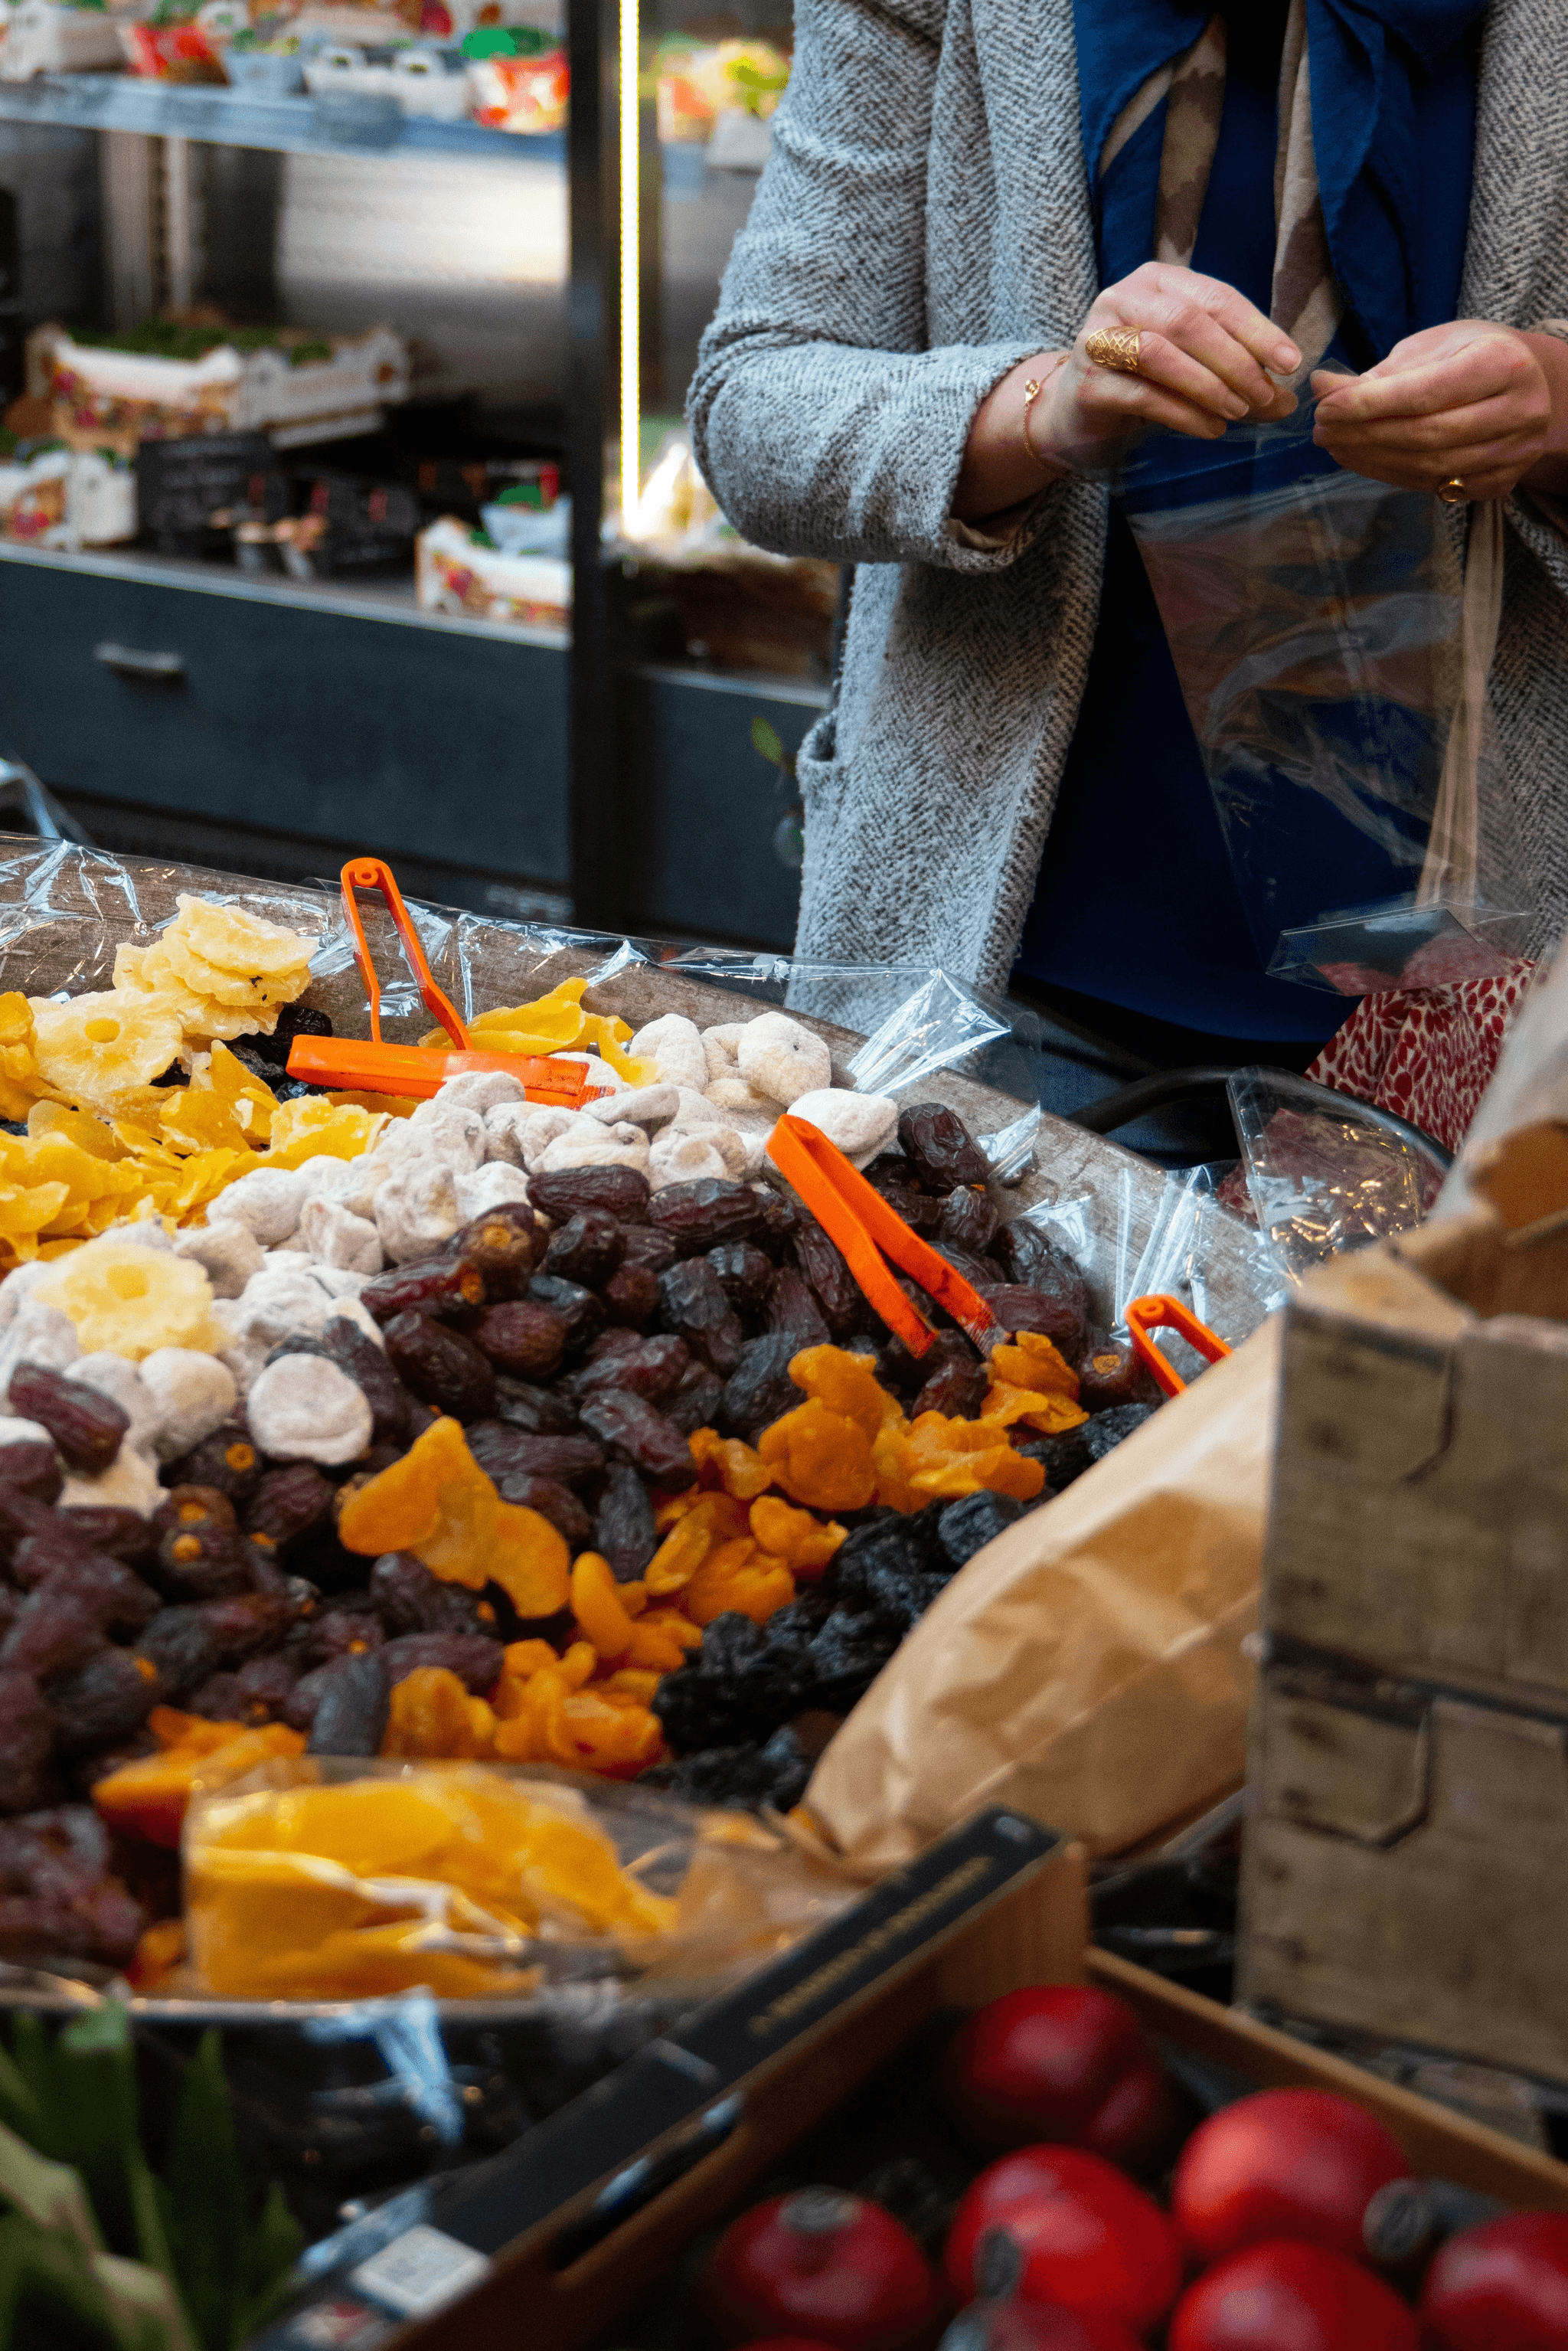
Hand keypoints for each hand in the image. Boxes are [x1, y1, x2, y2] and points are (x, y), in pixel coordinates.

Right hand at [953, 263, 1298, 522]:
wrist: (1075, 412)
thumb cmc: (1143, 380)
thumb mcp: (1194, 364)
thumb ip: (1238, 371)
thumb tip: (1289, 398)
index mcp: (1157, 280)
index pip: (1215, 298)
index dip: (1257, 330)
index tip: (1290, 363)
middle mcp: (1122, 298)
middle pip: (1188, 321)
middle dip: (1235, 360)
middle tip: (1267, 395)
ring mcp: (1098, 339)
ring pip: (1161, 354)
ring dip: (1209, 385)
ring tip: (1239, 412)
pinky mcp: (1088, 384)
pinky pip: (1142, 396)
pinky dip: (1184, 414)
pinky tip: (1211, 428)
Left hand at [1311, 322, 1567, 499]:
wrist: (1527, 385)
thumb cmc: (1471, 356)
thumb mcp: (1434, 347)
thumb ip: (1381, 373)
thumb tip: (1322, 387)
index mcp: (1503, 363)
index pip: (1424, 393)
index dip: (1368, 405)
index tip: (1325, 407)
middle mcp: (1518, 410)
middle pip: (1425, 435)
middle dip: (1363, 435)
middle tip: (1322, 431)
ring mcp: (1513, 452)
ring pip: (1428, 466)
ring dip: (1371, 459)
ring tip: (1336, 445)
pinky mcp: (1501, 481)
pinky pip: (1436, 486)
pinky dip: (1393, 475)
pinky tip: (1365, 460)